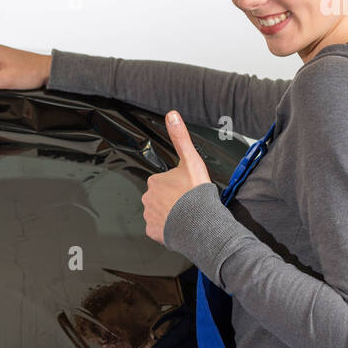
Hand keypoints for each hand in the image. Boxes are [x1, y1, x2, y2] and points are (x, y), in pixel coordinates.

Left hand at [142, 111, 211, 245]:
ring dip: (170, 213)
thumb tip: (172, 115)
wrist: (199, 223)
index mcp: (155, 181)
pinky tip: (179, 225)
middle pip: (159, 197)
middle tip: (187, 202)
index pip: (163, 181)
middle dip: (171, 199)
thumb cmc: (195, 193)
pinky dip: (168, 228)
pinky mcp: (153, 231)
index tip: (186, 189)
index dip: (176, 185)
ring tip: (185, 214)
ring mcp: (149, 216)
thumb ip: (180, 138)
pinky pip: (158, 228)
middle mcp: (148, 198)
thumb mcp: (191, 160)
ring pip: (159, 212)